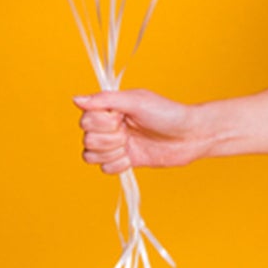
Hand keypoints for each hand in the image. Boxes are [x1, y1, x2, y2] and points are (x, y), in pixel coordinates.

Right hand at [74, 89, 210, 174]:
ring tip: (131, 144)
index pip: (85, 120)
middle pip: (87, 139)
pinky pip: (105, 169)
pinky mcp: (125, 160)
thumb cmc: (168, 113)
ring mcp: (117, 144)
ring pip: (91, 155)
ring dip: (112, 152)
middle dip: (109, 138)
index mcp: (111, 109)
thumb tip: (76, 99)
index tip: (120, 117)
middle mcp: (111, 126)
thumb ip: (106, 100)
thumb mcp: (137, 101)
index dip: (101, 123)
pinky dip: (119, 164)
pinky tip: (134, 157)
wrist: (191, 136)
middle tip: (129, 131)